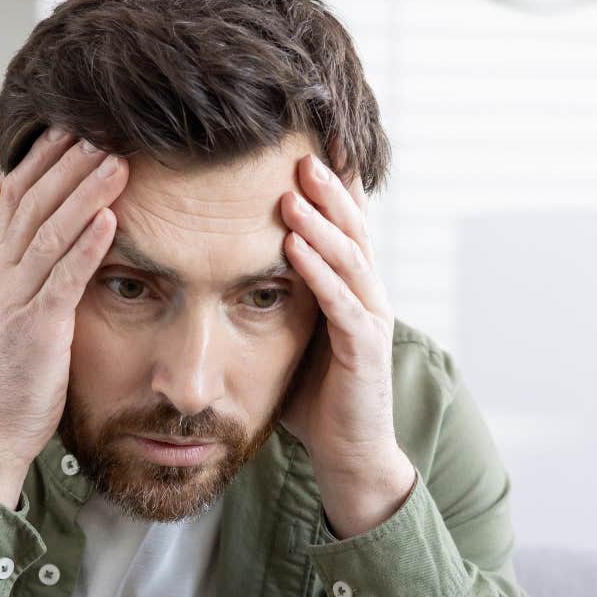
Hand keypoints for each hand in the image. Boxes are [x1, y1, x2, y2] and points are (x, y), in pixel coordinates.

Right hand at [0, 126, 128, 502]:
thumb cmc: (16, 369)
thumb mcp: (21, 306)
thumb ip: (38, 268)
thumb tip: (68, 230)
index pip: (17, 194)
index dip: (44, 157)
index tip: (74, 123)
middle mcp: (2, 273)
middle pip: (35, 201)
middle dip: (69, 162)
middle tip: (104, 126)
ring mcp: (16, 299)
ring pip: (50, 232)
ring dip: (85, 193)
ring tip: (116, 161)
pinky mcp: (36, 329)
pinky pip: (63, 279)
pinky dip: (87, 246)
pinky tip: (110, 220)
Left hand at [278, 149, 414, 535]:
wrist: (348, 455)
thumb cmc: (315, 397)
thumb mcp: (291, 335)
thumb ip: (274, 297)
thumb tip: (226, 263)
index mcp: (350, 287)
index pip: (342, 224)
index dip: (329, 184)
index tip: (305, 141)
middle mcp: (367, 295)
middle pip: (351, 227)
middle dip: (327, 186)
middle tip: (300, 147)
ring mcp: (371, 321)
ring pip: (350, 258)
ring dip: (322, 221)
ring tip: (294, 187)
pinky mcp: (364, 352)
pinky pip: (342, 304)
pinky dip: (320, 272)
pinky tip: (296, 248)